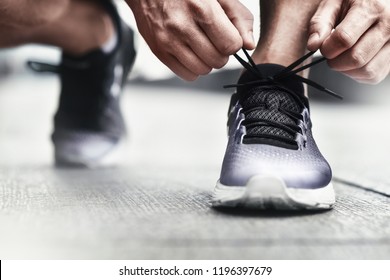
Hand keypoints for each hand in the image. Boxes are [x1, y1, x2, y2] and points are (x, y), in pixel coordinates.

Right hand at [126, 0, 254, 80]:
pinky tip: (191, 52)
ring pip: (203, 70)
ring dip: (208, 62)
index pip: (230, 44)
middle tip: (214, 40)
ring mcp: (168, 41)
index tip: (227, 35)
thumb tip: (248, 45)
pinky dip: (194, 68)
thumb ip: (239, 17)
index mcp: (201, 8)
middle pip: (217, 60)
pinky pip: (187, 75)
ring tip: (202, 45)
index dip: (233, 42)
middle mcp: (182, 26)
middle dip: (221, 53)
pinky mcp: (159, 51)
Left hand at [308, 0, 389, 83]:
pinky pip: (374, 76)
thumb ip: (320, 23)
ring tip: (342, 55)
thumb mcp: (333, 3)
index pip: (344, 39)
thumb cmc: (354, 1)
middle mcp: (389, 25)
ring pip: (366, 71)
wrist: (378, 1)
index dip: (327, 48)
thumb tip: (313, 45)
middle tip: (331, 52)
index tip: (323, 46)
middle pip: (356, 58)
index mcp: (372, 8)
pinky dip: (358, 73)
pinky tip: (353, 59)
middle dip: (335, 61)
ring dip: (346, 70)